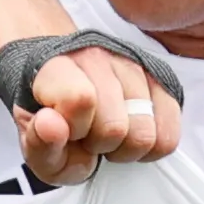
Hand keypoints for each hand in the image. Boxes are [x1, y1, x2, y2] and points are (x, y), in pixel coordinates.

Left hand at [16, 44, 178, 184]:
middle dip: (99, 146)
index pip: (80, 99)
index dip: (75, 131)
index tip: (67, 132)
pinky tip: (130, 137)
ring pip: (146, 134)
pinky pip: (169, 135)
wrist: (65, 89)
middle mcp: (97, 56)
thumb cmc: (52, 119)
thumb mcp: (34, 144)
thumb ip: (38, 143)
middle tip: (86, 138)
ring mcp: (133, 64)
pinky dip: (150, 147)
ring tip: (107, 136)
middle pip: (116, 127)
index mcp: (57, 67)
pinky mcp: (161, 79)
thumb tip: (52, 126)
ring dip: (125, 148)